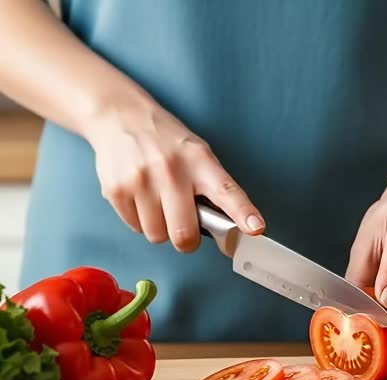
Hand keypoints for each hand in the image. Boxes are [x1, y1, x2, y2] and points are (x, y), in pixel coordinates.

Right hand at [87, 102, 264, 251]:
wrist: (119, 117)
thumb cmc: (166, 141)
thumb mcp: (197, 153)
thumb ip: (211, 186)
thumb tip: (227, 226)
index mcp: (199, 160)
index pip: (226, 191)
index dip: (243, 212)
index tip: (256, 228)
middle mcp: (170, 170)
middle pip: (184, 233)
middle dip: (188, 240)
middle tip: (187, 231)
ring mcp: (140, 181)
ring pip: (158, 235)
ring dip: (162, 229)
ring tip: (160, 204)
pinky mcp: (116, 190)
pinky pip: (135, 228)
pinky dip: (141, 221)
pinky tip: (142, 199)